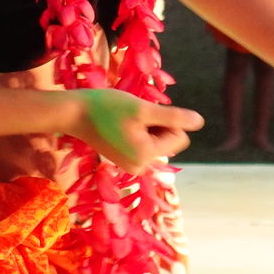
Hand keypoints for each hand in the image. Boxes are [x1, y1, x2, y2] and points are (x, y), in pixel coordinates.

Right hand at [72, 90, 204, 173]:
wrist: (73, 113)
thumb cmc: (107, 107)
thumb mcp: (144, 109)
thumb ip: (174, 117)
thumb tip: (200, 122)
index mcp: (146, 156)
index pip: (180, 137)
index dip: (168, 120)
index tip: (145, 114)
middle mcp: (140, 166)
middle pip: (170, 140)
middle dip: (158, 124)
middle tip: (134, 117)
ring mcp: (131, 164)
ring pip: (158, 140)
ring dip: (148, 126)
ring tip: (126, 121)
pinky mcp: (124, 159)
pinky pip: (145, 143)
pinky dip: (139, 130)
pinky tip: (121, 125)